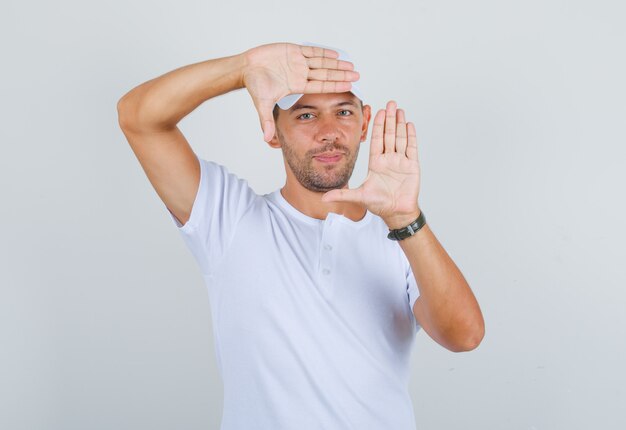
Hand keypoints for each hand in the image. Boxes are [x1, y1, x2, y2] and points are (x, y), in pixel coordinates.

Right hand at [241, 43, 359, 141]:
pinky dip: (323, 52)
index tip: (349, 86)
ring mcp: (298, 62)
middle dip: (341, 74)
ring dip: (336, 63)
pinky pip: (311, 51)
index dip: (335, 85)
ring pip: (321, 62)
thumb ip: (266, 121)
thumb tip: (267, 139)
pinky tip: (335, 54)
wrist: (246, 68)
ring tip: (351, 65)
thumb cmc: (254, 84)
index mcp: (297, 85)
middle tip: (357, 75)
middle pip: (325, 74)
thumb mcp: (262, 104)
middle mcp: (300, 74)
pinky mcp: (293, 50)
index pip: (320, 86)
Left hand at [321, 101, 420, 228]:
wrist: (396, 212)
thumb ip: (342, 195)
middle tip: (390, 103)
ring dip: (400, 124)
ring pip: (400, 138)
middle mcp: (388, 159)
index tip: (377, 111)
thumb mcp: (359, 197)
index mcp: (376, 163)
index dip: (377, 126)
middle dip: (390, 119)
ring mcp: (400, 161)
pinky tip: (409, 124)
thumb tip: (323, 198)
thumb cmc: (379, 204)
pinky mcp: (412, 166)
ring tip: (399, 109)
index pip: (376, 140)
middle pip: (389, 134)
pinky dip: (411, 136)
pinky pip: (411, 148)